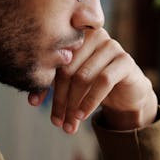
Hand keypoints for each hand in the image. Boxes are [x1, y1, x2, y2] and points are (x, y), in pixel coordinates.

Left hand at [27, 27, 157, 132]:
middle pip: (67, 69)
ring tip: (68, 125)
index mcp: (75, 35)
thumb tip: (32, 101)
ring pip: (83, 76)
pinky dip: (90, 101)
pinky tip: (82, 115)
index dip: (43, 82)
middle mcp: (93, 35)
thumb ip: (53, 84)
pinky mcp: (125, 60)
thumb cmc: (94, 85)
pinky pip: (103, 81)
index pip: (53, 59)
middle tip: (56, 121)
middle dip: (60, 99)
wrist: (127, 93)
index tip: (33, 103)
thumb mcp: (71, 84)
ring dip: (73, 104)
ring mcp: (111, 45)